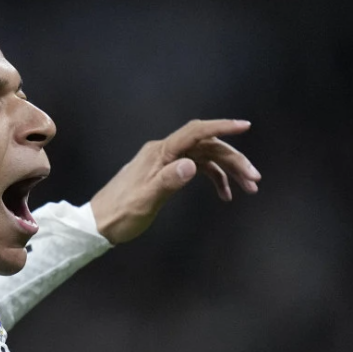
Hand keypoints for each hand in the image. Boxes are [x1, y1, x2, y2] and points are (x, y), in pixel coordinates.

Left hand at [89, 119, 259, 244]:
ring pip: (205, 158)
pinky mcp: (165, 174)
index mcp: (159, 153)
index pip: (195, 132)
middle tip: (254, 180)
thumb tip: (191, 167)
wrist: (98, 224)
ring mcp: (165, 162)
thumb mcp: (146, 200)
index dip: (221, 127)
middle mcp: (163, 152)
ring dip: (227, 170)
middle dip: (233, 160)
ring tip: (247, 189)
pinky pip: (196, 169)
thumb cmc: (120, 214)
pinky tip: (224, 194)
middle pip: (206, 146)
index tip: (245, 126)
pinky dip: (212, 179)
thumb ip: (168, 182)